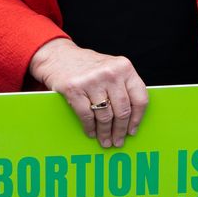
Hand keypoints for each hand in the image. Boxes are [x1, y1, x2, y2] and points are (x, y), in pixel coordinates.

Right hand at [28, 37, 147, 147]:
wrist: (57, 55)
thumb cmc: (87, 66)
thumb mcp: (111, 68)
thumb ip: (123, 86)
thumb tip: (131, 118)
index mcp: (124, 67)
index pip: (139, 99)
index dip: (137, 119)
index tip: (132, 131)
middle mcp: (110, 73)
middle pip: (122, 111)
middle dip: (120, 130)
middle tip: (118, 141)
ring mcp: (91, 81)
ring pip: (104, 116)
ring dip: (105, 132)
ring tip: (105, 140)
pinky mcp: (74, 88)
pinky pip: (86, 115)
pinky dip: (90, 127)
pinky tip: (91, 132)